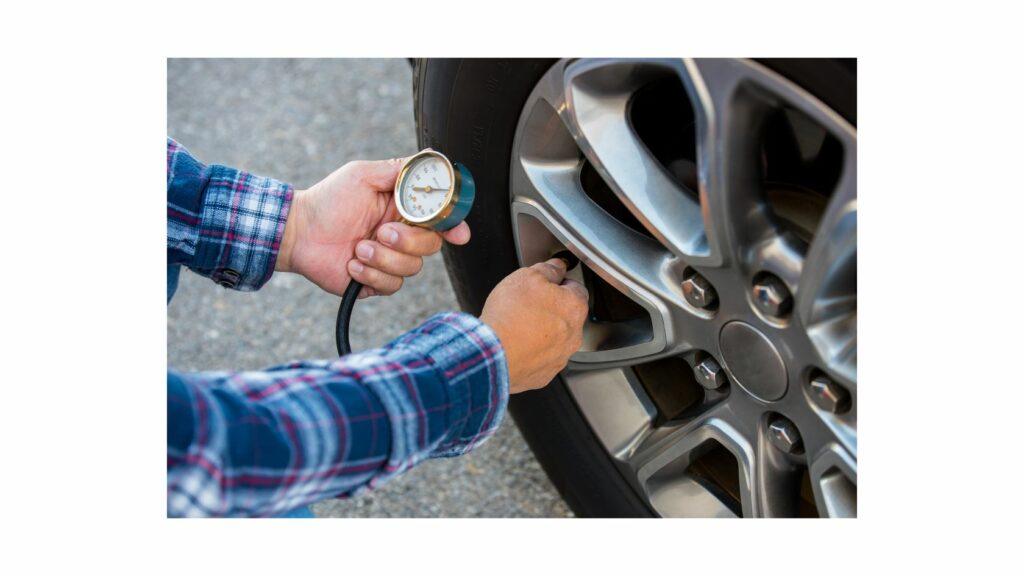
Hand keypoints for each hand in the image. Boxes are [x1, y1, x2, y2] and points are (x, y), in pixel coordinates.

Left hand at [276, 158, 470, 296]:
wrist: (298, 232)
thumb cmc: (328, 200)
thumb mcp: (363, 175)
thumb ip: (398, 170)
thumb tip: (430, 157)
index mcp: (404, 210)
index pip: (439, 219)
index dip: (454, 226)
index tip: (458, 234)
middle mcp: (402, 236)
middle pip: (431, 245)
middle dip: (407, 241)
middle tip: (381, 232)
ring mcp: (390, 260)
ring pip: (411, 267)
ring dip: (382, 258)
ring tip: (358, 248)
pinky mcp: (377, 282)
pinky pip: (391, 285)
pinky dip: (369, 274)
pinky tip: (351, 263)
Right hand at [480, 258, 589, 393]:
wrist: (492, 353)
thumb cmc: (510, 315)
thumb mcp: (527, 276)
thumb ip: (548, 269)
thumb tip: (557, 266)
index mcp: (574, 308)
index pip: (576, 289)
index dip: (559, 284)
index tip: (545, 284)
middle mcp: (573, 335)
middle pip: (566, 317)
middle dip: (550, 310)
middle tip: (527, 305)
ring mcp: (559, 358)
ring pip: (555, 340)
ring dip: (541, 333)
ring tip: (518, 327)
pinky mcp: (543, 375)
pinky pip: (541, 360)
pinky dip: (531, 353)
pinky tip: (516, 345)